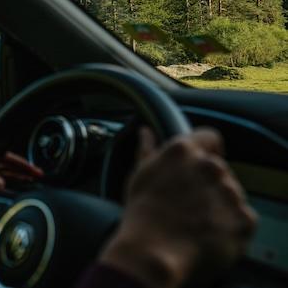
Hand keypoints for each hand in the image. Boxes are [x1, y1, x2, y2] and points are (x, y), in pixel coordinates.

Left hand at [0, 149, 42, 232]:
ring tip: (32, 184)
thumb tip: (0, 180)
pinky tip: (14, 195)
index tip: (33, 168)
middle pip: (4, 166)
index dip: (18, 162)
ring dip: (17, 180)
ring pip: (1, 176)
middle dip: (22, 170)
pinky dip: (8, 190)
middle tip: (38, 176)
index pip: (1, 155)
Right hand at [99, 127, 256, 287]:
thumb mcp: (139, 176)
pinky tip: (208, 234)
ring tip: (196, 222)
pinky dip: (230, 226)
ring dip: (219, 204)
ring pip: (231, 193)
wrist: (152, 253)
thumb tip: (146, 132)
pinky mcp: (244, 219)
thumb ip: (147, 150)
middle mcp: (210, 166)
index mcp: (183, 151)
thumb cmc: (141, 214)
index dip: (205, 150)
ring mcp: (229, 192)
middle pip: (220, 168)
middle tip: (189, 202)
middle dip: (208, 182)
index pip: (209, 137)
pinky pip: (242, 218)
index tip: (196, 167)